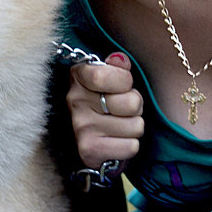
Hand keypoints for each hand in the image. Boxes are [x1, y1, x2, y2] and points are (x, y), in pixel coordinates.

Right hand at [67, 52, 143, 167]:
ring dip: (133, 127)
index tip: (123, 86)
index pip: (106, 74)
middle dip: (135, 106)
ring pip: (136, 126)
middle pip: (132, 103)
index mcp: (78, 77)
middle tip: (122, 109)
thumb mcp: (109, 78)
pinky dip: (129, 146)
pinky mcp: (89, 151)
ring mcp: (81, 128)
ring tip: (119, 125)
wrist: (88, 140)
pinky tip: (116, 141)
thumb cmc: (103, 103)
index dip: (125, 81)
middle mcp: (76, 102)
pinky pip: (131, 146)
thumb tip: (120, 60)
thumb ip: (117, 66)